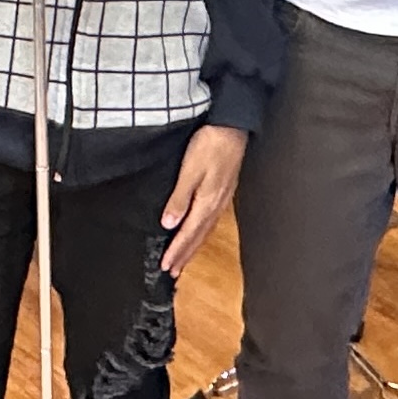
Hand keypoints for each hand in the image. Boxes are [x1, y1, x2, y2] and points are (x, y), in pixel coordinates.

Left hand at [158, 125, 246, 274]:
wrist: (232, 127)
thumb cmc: (209, 145)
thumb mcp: (189, 171)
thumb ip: (179, 199)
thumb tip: (169, 224)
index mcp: (206, 203)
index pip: (188, 234)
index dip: (176, 251)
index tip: (166, 266)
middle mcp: (215, 205)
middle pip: (198, 237)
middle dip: (185, 255)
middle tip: (173, 271)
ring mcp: (221, 199)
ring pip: (205, 231)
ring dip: (193, 247)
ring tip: (183, 259)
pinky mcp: (223, 192)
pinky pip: (210, 221)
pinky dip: (202, 233)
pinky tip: (199, 232)